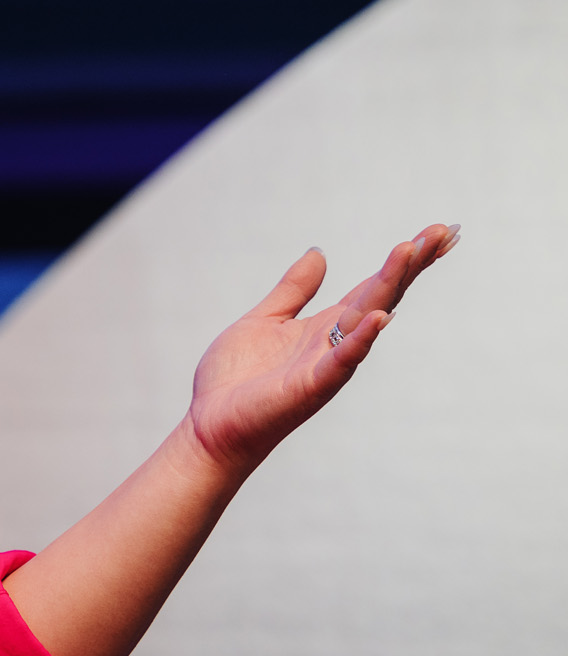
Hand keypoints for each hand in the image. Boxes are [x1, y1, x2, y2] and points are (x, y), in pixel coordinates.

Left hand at [183, 223, 458, 476]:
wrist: (212, 425)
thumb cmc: (236, 380)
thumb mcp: (265, 320)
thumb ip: (293, 290)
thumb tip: (319, 253)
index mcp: (325, 326)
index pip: (373, 286)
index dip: (404, 260)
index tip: (437, 232)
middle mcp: (336, 342)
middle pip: (382, 295)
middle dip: (411, 264)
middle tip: (443, 231)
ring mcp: (328, 364)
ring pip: (367, 317)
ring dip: (390, 284)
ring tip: (410, 249)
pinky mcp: (311, 385)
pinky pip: (342, 360)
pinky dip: (361, 338)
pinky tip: (379, 316)